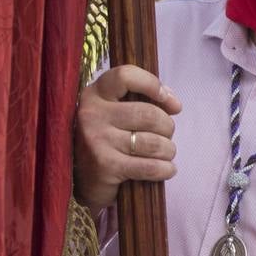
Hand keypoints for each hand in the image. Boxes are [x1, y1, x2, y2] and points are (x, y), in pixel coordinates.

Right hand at [74, 65, 181, 209]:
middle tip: (166, 136)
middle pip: (149, 114)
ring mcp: (97, 140)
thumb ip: (142, 100)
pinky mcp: (105, 166)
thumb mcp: (116, 113)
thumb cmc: (107, 140)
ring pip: (153, 142)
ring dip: (168, 150)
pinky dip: (165, 169)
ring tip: (165, 154)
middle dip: (167, 127)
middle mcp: (92, 113)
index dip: (153, 85)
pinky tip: (167, 169)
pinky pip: (149, 166)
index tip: (170, 103)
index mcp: (95, 94)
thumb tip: (174, 104)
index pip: (126, 76)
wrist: (82, 180)